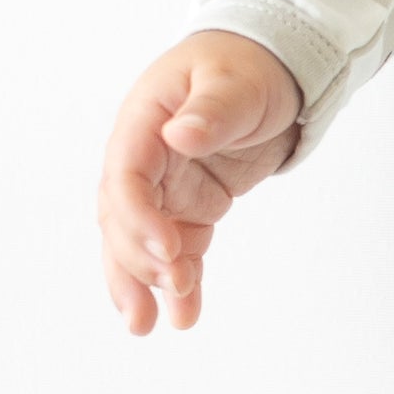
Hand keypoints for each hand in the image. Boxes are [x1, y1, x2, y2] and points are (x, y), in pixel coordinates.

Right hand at [98, 30, 304, 333]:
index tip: (168, 248)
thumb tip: (181, 135)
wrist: (271, 70)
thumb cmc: (247, 67)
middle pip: (122, 218)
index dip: (139, 216)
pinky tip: (182, 317)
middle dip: (139, 259)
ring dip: (141, 284)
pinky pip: (176, 250)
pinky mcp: (189, 206)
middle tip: (174, 287)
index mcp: (144, 123)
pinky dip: (178, 283)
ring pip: (138, 243)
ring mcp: (164, 186)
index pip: (126, 176)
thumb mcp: (235, 81)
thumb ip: (211, 110)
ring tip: (149, 326)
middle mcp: (143, 159)